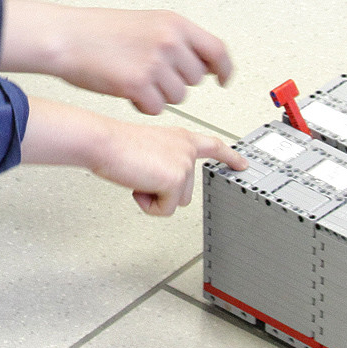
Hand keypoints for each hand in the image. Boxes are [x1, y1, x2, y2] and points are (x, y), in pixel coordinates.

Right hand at [0, 2, 233, 114]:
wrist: (66, 37)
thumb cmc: (97, 31)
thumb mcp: (145, 23)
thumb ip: (175, 39)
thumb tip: (203, 62)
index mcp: (173, 23)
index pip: (216, 50)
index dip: (224, 69)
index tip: (223, 79)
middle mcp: (169, 41)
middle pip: (195, 79)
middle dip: (177, 82)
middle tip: (152, 74)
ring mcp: (155, 63)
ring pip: (178, 97)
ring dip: (160, 95)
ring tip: (136, 79)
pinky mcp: (138, 85)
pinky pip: (156, 108)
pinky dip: (143, 105)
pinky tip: (127, 91)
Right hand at [20, 97, 247, 216]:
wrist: (104, 142)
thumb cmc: (116, 145)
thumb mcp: (148, 147)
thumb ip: (164, 159)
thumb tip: (163, 183)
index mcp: (179, 137)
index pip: (212, 146)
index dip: (230, 157)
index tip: (243, 164)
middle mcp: (185, 148)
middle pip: (186, 190)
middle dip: (163, 191)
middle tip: (142, 175)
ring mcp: (183, 163)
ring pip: (176, 201)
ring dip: (155, 197)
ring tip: (138, 176)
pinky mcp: (175, 179)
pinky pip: (165, 209)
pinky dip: (149, 205)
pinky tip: (138, 185)